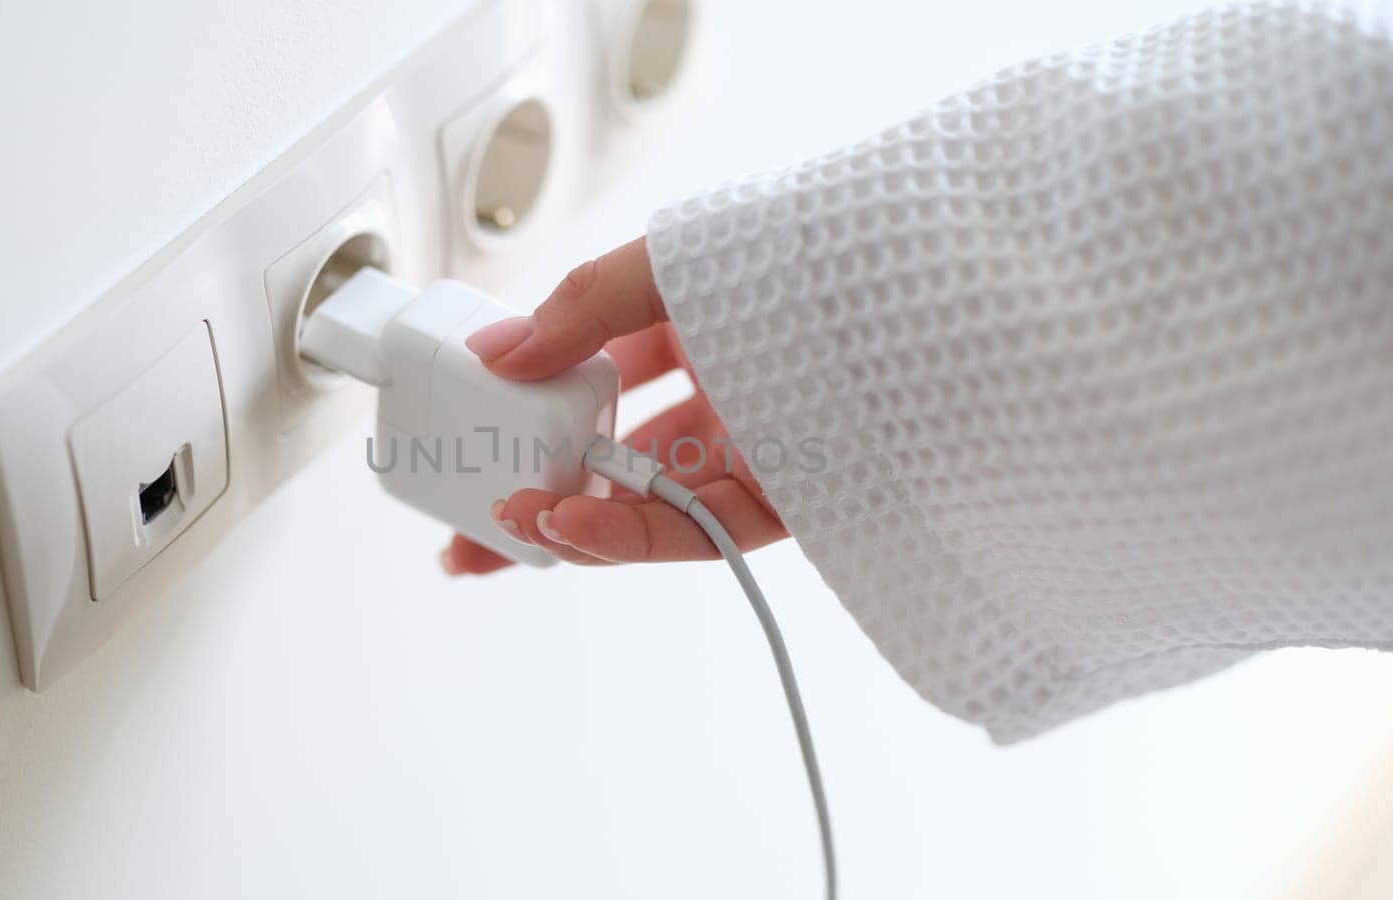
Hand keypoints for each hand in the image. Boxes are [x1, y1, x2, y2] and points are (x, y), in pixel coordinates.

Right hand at [440, 237, 787, 574]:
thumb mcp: (674, 264)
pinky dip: (626, 536)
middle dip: (537, 496)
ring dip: (569, 525)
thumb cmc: (812, 261)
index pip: (597, 377)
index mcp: (698, 327)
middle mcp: (723, 393)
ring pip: (643, 507)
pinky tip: (568, 528)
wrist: (926, 298)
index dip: (534, 408)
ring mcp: (751, 452)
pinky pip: (694, 530)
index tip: (477, 428)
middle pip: (611, 458)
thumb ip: (583, 308)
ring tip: (506, 529)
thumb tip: (496, 353)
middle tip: (473, 525)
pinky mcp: (783, 505)